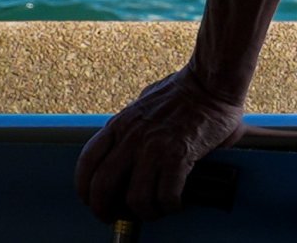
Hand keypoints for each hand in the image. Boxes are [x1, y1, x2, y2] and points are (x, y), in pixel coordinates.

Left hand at [74, 68, 247, 227]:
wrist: (212, 79)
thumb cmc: (184, 88)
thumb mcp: (144, 101)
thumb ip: (132, 123)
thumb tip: (128, 139)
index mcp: (120, 123)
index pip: (87, 162)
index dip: (84, 189)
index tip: (91, 200)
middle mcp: (132, 137)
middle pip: (102, 186)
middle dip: (105, 210)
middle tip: (116, 217)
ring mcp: (154, 147)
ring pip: (135, 197)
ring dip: (144, 212)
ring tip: (154, 211)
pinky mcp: (179, 155)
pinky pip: (166, 195)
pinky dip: (169, 206)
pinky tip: (175, 203)